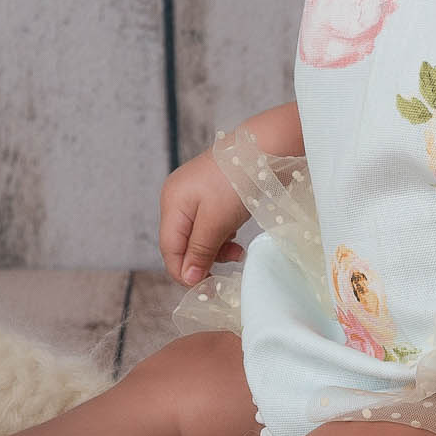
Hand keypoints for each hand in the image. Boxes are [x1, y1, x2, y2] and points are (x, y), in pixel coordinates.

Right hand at [159, 153, 250, 284]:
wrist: (266, 147)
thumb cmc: (239, 181)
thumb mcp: (217, 222)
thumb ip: (200, 251)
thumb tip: (188, 278)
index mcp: (173, 203)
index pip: (169, 249)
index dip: (184, 272)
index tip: (207, 288)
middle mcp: (178, 198)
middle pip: (182, 243)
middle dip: (202, 260)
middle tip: (226, 270)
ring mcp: (195, 194)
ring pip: (198, 235)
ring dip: (215, 249)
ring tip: (237, 252)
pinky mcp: (212, 193)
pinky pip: (211, 224)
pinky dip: (222, 235)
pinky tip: (236, 236)